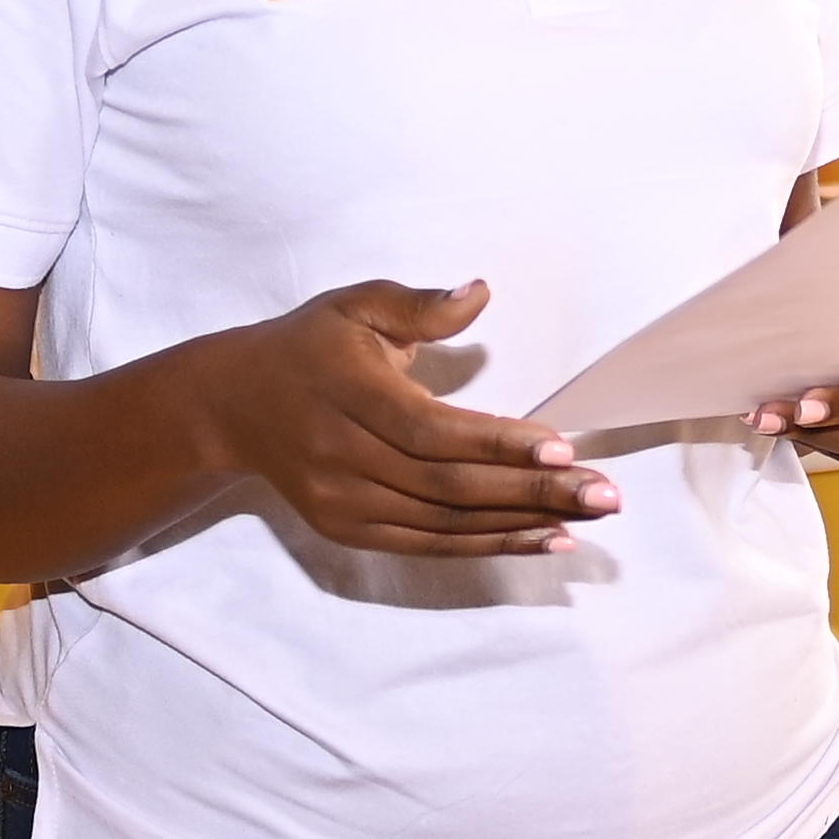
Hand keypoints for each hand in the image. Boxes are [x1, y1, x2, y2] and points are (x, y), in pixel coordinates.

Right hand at [186, 277, 616, 555]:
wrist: (233, 405)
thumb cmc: (311, 345)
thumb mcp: (356, 304)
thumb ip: (420, 304)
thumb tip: (481, 293)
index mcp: (348, 392)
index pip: (432, 429)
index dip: (498, 442)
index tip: (563, 447)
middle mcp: (342, 455)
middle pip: (449, 484)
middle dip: (533, 491)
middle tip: (606, 493)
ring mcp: (343, 501)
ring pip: (444, 522)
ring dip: (522, 524)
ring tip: (587, 518)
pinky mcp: (348, 530)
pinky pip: (429, 544)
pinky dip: (488, 545)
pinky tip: (542, 539)